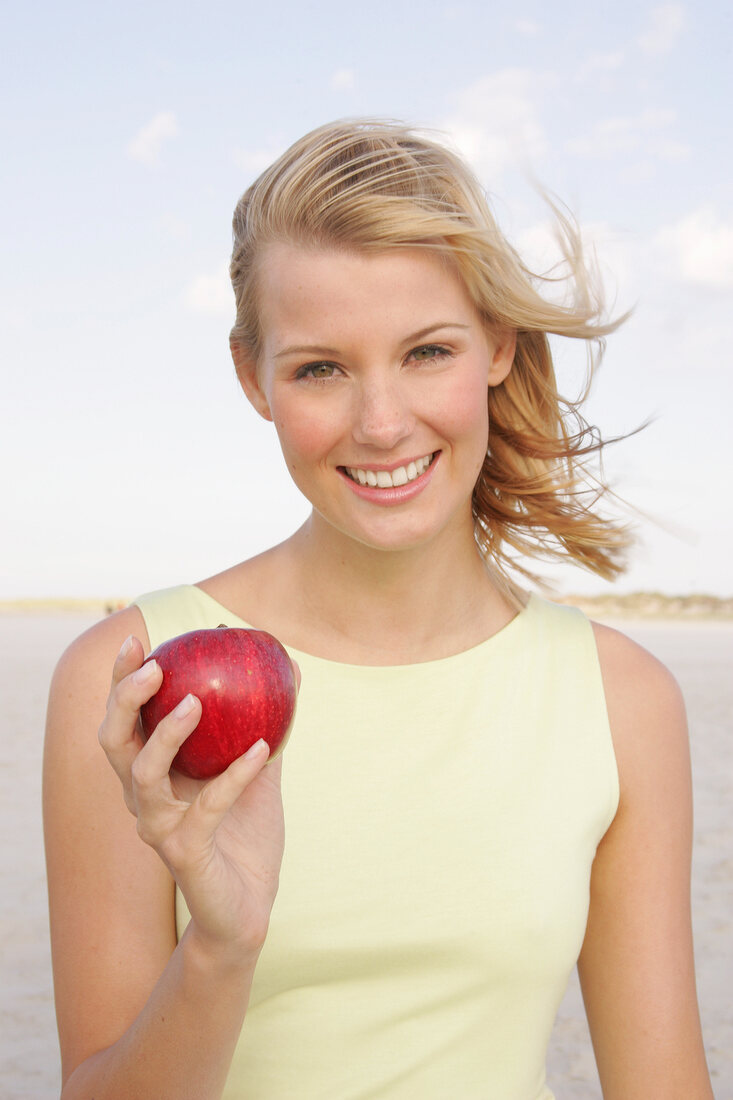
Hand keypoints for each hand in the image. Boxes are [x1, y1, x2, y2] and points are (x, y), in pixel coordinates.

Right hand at [98, 635, 286, 957]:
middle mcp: (144, 799)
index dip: (122, 679)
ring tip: (197, 702)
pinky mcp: (185, 855)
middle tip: (155, 667)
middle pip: (114, 741)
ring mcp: (159, 828)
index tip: (138, 639)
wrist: (249, 907)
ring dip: (167, 734)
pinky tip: (264, 749)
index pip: (125, 718)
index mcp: (152, 773)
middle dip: (125, 699)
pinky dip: (234, 777)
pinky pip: (206, 809)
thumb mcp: (260, 768)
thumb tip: (289, 664)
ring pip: (143, 775)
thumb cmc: (246, 834)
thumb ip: (267, 720)